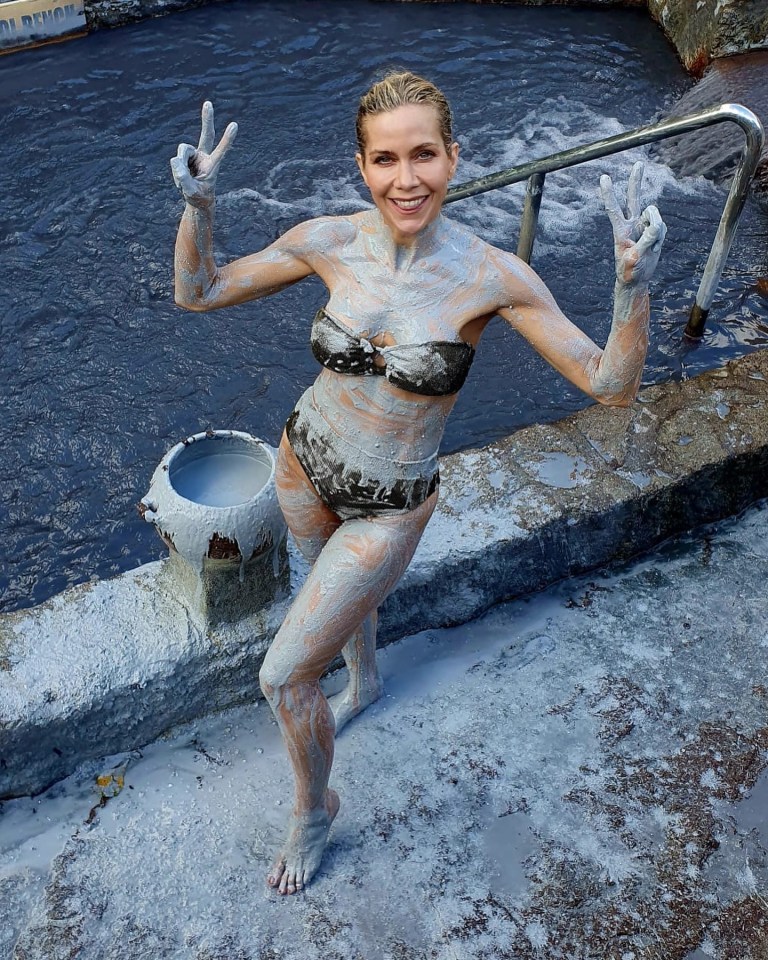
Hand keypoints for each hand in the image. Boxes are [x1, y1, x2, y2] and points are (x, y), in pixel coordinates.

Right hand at [170, 101, 237, 208]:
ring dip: (180, 166)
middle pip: (206, 135)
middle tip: (208, 103)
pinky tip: (180, 180)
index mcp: (213, 166)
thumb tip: (175, 160)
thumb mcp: (190, 192)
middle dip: (207, 119)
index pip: (221, 151)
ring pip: (182, 152)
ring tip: (182, 181)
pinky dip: (176, 170)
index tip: (235, 125)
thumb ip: (183, 178)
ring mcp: (195, 156)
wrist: (196, 199)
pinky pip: (176, 159)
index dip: (227, 139)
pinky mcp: (186, 157)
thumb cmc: (198, 196)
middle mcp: (205, 157)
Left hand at [600, 162, 666, 286]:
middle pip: (633, 198)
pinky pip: (662, 227)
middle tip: (638, 163)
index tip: (604, 177)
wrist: (637, 280)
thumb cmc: (629, 271)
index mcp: (620, 230)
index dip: (609, 193)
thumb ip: (646, 240)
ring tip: (650, 247)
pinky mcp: (654, 231)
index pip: (614, 208)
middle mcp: (631, 224)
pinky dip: (661, 238)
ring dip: (656, 230)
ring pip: (654, 215)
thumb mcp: (635, 258)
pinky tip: (654, 248)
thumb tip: (655, 224)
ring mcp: (643, 226)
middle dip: (636, 181)